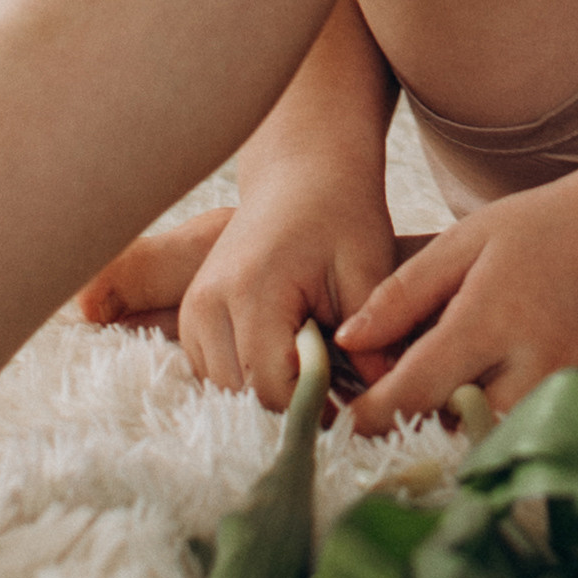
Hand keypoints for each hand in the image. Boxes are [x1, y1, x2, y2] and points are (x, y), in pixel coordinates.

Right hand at [83, 175, 399, 409]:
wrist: (301, 169)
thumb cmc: (340, 210)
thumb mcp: (367, 266)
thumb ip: (373, 334)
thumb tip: (384, 396)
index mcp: (252, 291)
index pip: (273, 388)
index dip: (317, 408)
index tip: (356, 405)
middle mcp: (209, 304)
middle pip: (244, 396)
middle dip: (293, 405)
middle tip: (341, 393)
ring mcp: (195, 309)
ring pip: (225, 390)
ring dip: (268, 393)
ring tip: (316, 371)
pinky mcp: (193, 314)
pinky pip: (215, 372)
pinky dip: (250, 378)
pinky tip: (289, 359)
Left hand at [336, 171, 577, 431]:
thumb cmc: (545, 230)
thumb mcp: (465, 242)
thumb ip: (403, 293)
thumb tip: (346, 342)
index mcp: (493, 318)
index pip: (416, 391)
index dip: (372, 413)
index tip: (349, 418)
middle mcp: (537, 364)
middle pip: (455, 430)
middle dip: (421, 425)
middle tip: (400, 407)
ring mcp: (575, 392)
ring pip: (497, 443)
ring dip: (466, 432)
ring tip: (455, 398)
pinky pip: (540, 438)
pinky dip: (513, 430)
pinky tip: (502, 398)